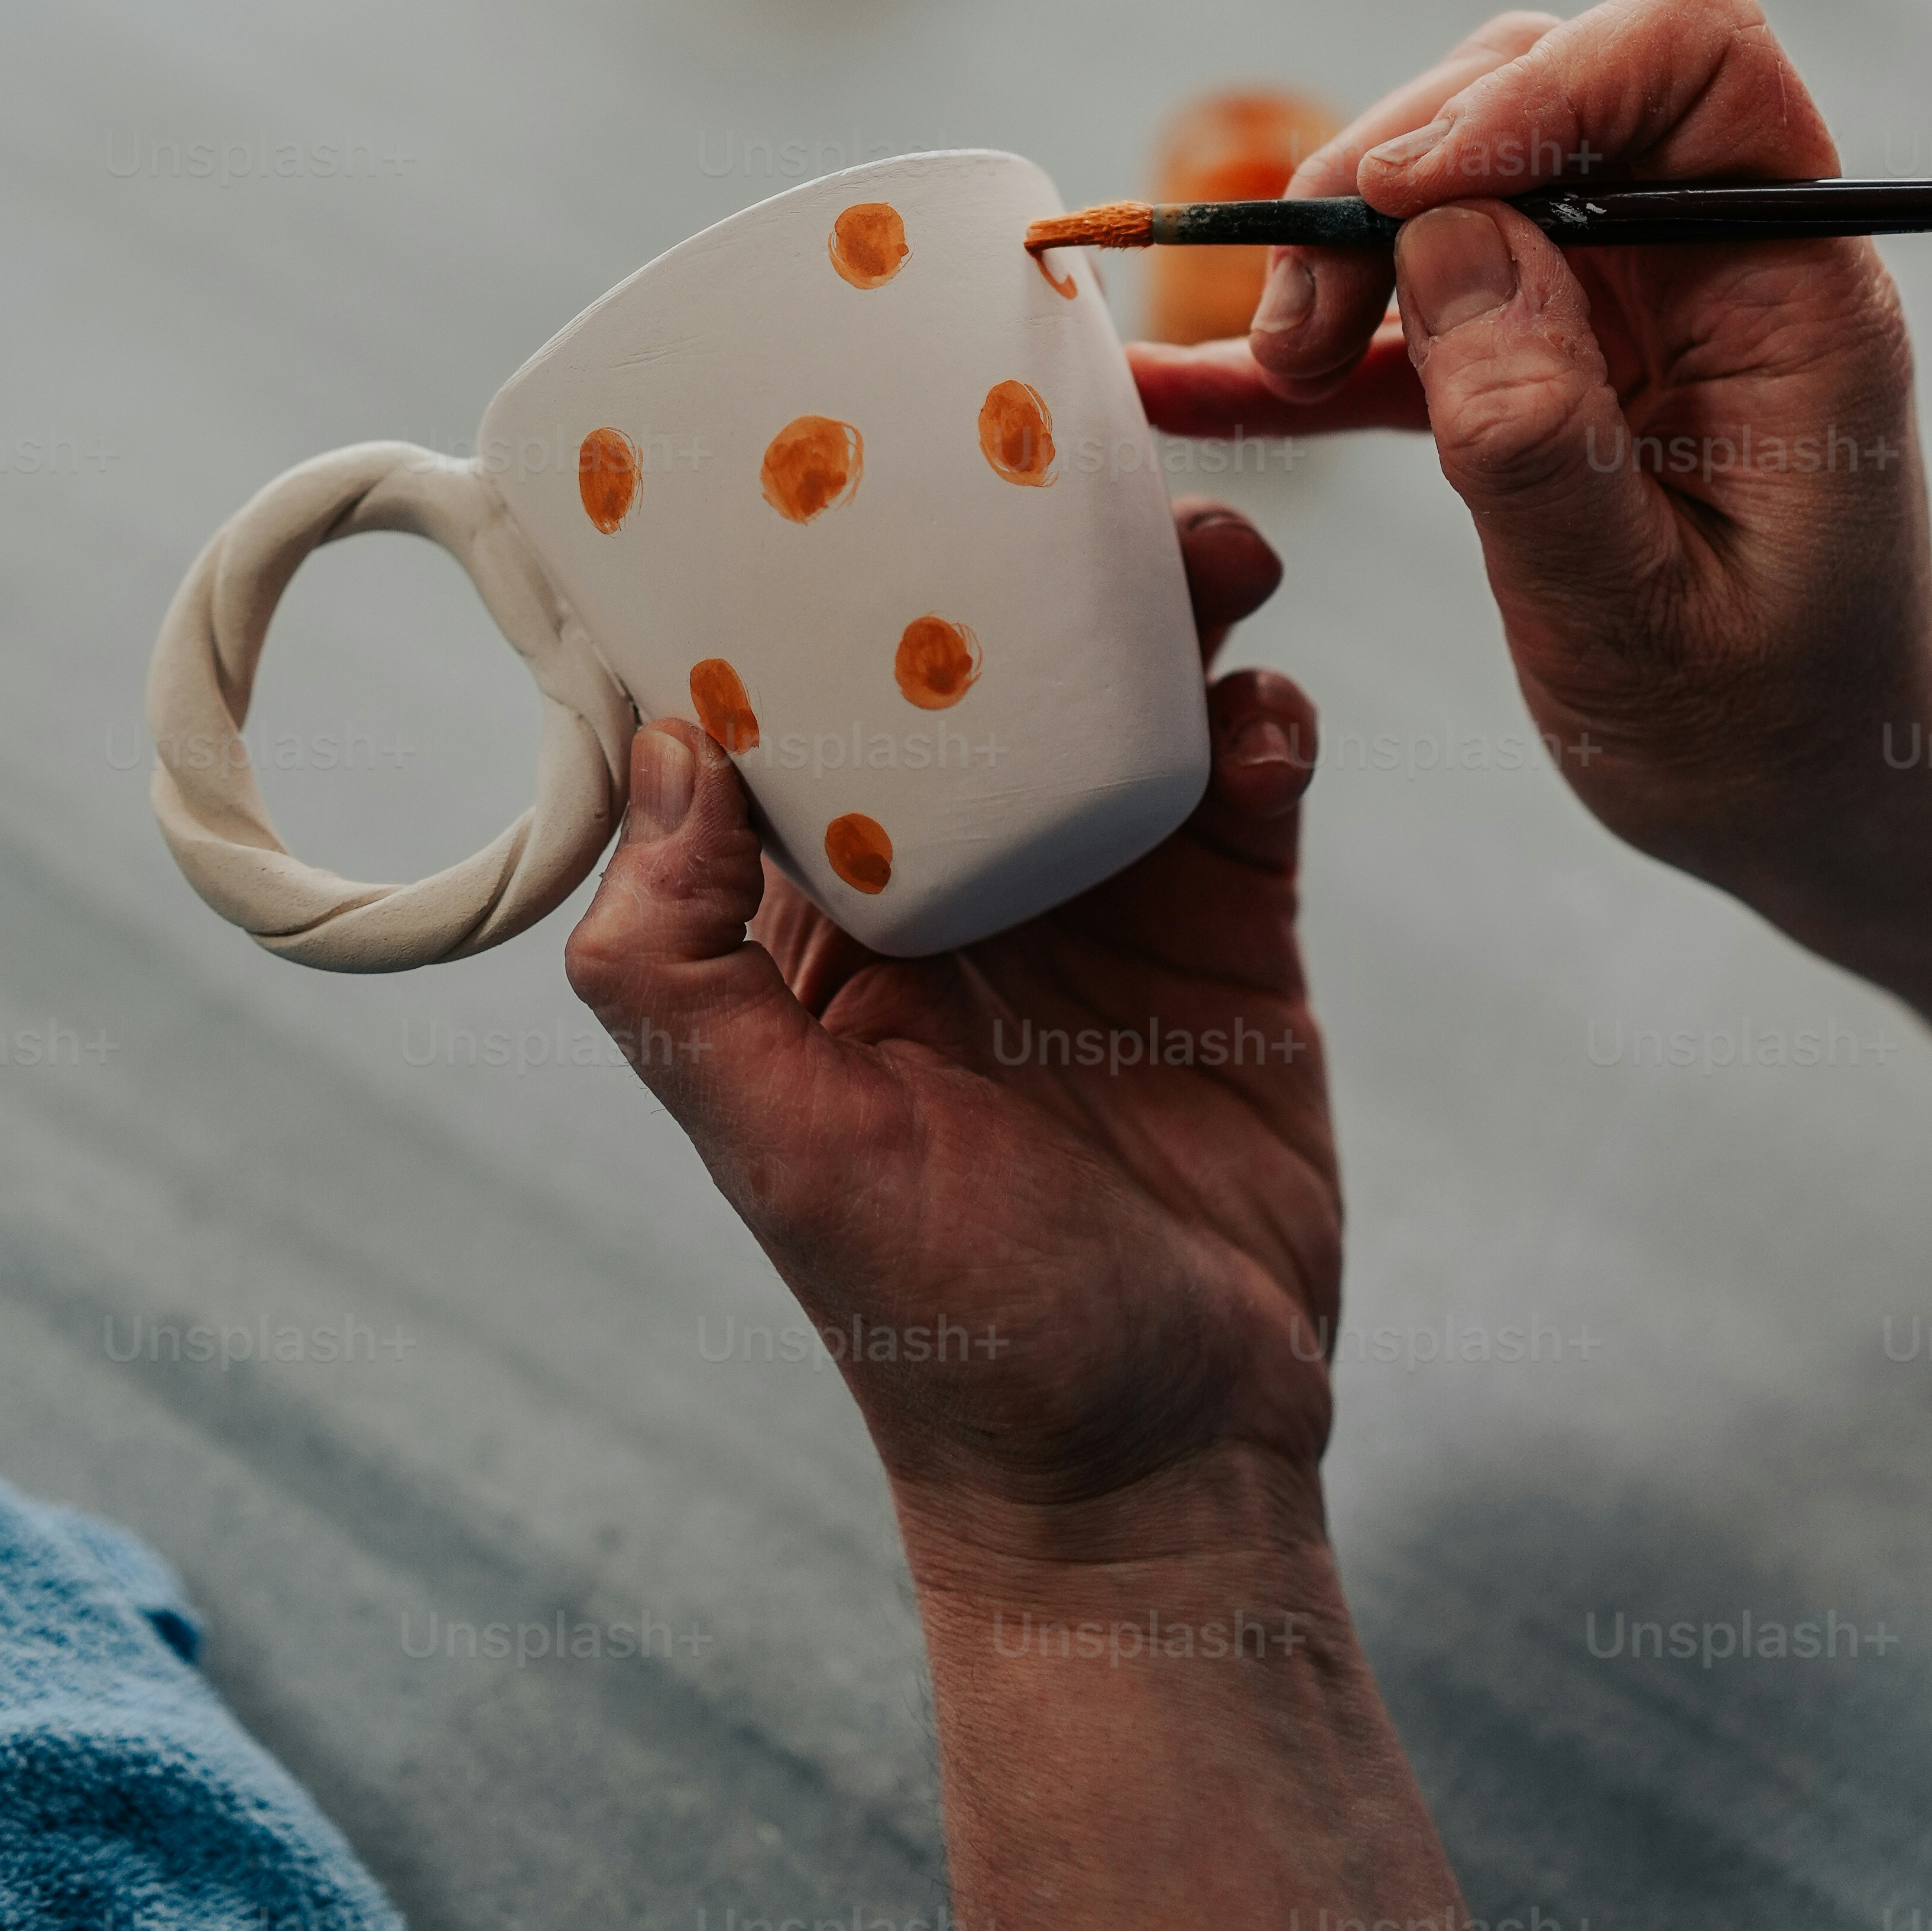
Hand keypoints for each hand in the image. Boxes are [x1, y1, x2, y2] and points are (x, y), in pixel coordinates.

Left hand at [565, 505, 1337, 1576]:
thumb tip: (664, 749)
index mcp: (824, 930)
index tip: (825, 467)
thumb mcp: (782, 1156)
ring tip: (1206, 555)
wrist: (1161, 1463)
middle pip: (979, 674)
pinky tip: (1266, 715)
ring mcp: (1104, 901)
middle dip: (1017, 564)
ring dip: (1160, 608)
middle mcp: (960, 892)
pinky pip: (1246, 778)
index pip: (794, 721)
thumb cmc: (948, 1331)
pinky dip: (1262, 720)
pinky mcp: (1231, 931)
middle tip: (1073, 475)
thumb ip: (678, 971)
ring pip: (1123, 698)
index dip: (800, 597)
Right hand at [1133, 0, 1931, 935]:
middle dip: (1394, 172)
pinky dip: (1315, 336)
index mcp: (1789, 285)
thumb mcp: (1644, 622)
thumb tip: (1446, 242)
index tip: (1404, 199)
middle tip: (1303, 331)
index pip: (1689, 51)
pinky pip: (1418, 300)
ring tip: (1277, 371)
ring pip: (1462, 172)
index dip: (1538, 83)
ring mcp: (1628, 301)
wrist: (1814, 810)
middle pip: (1538, 85)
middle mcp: (1713, 256)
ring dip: (1344, 246)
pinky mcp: (1549, 362)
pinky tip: (1198, 389)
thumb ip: (1544, 437)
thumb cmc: (1768, 735)